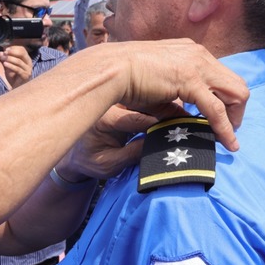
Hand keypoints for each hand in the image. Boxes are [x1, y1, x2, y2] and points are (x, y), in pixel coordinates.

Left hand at [0, 45, 33, 88]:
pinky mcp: (25, 76)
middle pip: (22, 53)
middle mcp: (29, 63)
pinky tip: (5, 64)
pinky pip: (18, 69)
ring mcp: (28, 70)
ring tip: (3, 59)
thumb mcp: (8, 65)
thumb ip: (5, 58)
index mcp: (26, 59)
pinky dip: (11, 66)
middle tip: (4, 53)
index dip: (13, 48)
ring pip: (19, 61)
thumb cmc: (13, 76)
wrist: (15, 89)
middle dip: (12, 52)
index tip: (5, 49)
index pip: (22, 49)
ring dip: (9, 59)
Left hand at [57, 104, 177, 180]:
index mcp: (104, 119)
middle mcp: (111, 105)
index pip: (135, 119)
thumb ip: (130, 155)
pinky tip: (179, 111)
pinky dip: (163, 106)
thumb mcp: (108, 165)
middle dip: (167, 110)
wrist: (75, 151)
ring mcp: (119, 101)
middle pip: (145, 103)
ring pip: (149, 99)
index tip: (177, 128)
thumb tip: (157, 145)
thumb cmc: (89, 161)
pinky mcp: (126, 102)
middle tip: (188, 118)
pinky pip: (148, 101)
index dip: (158, 124)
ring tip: (187, 114)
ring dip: (168, 105)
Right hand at [113, 39, 247, 151]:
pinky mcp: (190, 80)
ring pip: (235, 94)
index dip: (226, 99)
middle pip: (237, 83)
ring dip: (235, 118)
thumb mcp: (159, 87)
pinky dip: (224, 128)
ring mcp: (197, 65)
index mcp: (191, 52)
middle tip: (228, 130)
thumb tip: (186, 117)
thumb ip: (175, 100)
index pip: (222, 76)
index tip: (222, 118)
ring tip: (229, 139)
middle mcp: (199, 54)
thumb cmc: (126, 78)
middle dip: (237, 109)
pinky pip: (216, 108)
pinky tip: (227, 143)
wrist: (111, 69)